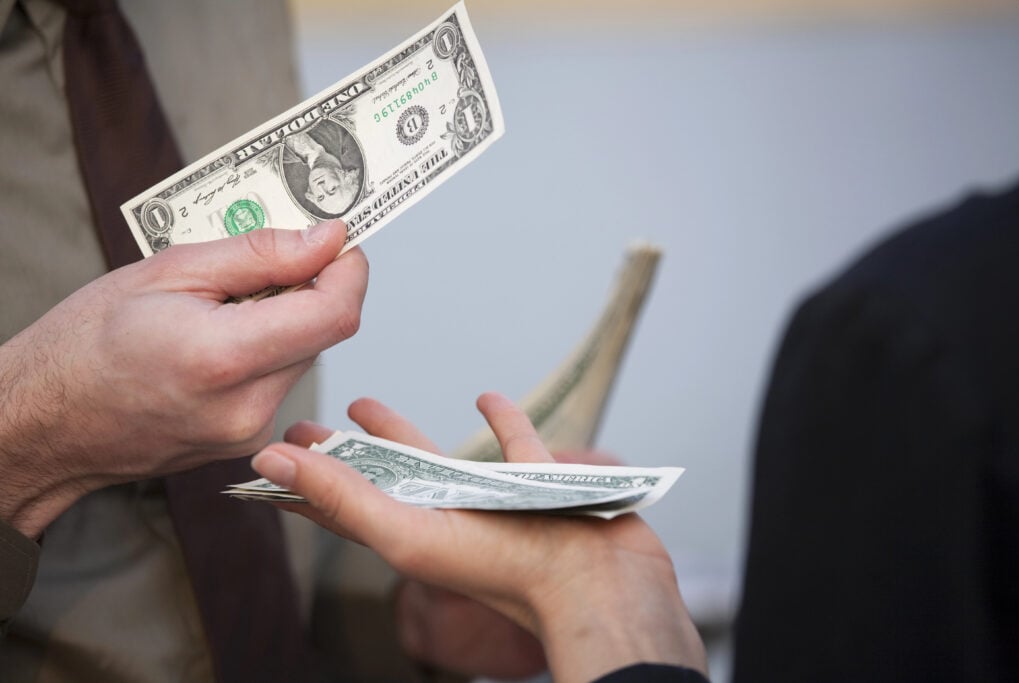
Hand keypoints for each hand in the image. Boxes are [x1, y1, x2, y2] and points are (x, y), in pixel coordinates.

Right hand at [0, 221, 367, 537]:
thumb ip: (260, 255)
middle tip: (259, 264)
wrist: (44, 423)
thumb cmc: (85, 345)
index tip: (336, 241)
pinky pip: (279, 382)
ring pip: (303, 356)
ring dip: (284, 321)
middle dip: (308, 289)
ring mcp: (247, 434)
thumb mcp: (168, 272)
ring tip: (220, 309)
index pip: (335, 314)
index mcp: (223, 359)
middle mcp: (246, 408)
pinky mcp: (244, 442)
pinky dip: (264, 352)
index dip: (348, 270)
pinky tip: (216, 344)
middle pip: (323, 333)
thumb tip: (327, 240)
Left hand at [283, 418, 546, 679]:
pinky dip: (500, 419)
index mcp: (405, 532)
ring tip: (367, 407)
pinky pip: (512, 443)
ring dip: (399, 435)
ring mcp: (490, 501)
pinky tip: (487, 399)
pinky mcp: (537, 483)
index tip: (266, 455)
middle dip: (339, 454)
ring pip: (435, 460)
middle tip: (307, 426)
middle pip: (374, 479)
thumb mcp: (407, 531)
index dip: (297, 483)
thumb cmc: (505, 569)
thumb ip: (341, 496)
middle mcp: (443, 517)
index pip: (335, 505)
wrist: (597, 584)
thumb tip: (269, 461)